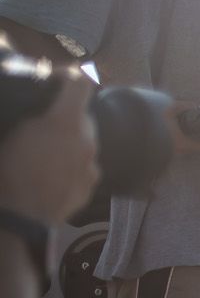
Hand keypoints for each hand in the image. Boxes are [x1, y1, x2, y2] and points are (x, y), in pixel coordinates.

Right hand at [0, 69, 97, 221]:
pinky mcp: (92, 185)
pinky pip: (84, 166)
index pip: (81, 84)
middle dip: (66, 117)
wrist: (18, 219)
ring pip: (84, 143)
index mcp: (66, 123)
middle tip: (42, 125)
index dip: (70, 77)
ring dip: (70, 142)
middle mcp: (87, 142)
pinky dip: (72, 165)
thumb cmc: (6, 173)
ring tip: (44, 153)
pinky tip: (51, 173)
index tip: (62, 78)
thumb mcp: (10, 133)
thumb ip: (29, 115)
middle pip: (83, 117)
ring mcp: (92, 165)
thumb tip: (36, 110)